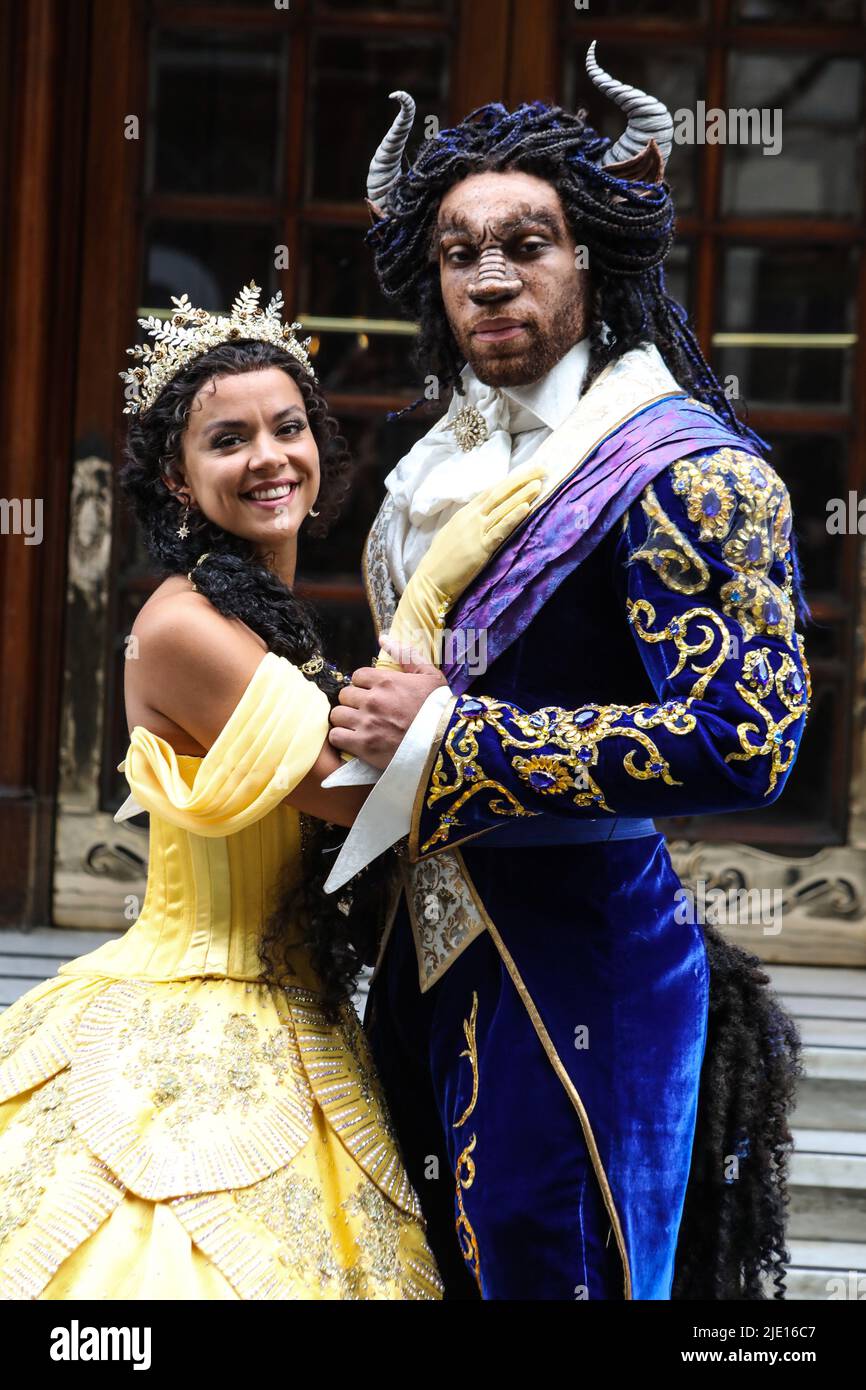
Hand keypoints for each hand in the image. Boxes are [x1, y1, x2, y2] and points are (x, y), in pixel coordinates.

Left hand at [328, 636, 448, 768]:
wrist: (444, 742)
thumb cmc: (439, 709)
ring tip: (357, 725)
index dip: (363, 685)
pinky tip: (352, 739)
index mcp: (386, 681)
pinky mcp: (363, 746)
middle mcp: (372, 700)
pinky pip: (336, 736)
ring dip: (345, 719)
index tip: (371, 693)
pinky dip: (341, 738)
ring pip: (337, 715)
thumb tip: (383, 638)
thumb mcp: (429, 675)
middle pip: (345, 695)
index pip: (357, 676)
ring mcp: (366, 723)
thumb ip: (406, 655)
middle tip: (365, 710)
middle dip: (353, 701)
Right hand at [416, 459, 545, 600]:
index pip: (491, 491)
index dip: (510, 481)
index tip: (528, 473)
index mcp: (465, 513)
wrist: (430, 580)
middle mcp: (472, 517)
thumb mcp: (454, 533)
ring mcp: (476, 531)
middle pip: (500, 493)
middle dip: (521, 480)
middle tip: (541, 469)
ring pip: (502, 508)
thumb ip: (469, 523)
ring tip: (538, 484)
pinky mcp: (481, 548)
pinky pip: (500, 529)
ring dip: (522, 495)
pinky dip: (514, 517)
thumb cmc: (441, 560)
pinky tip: (527, 508)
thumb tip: (482, 517)